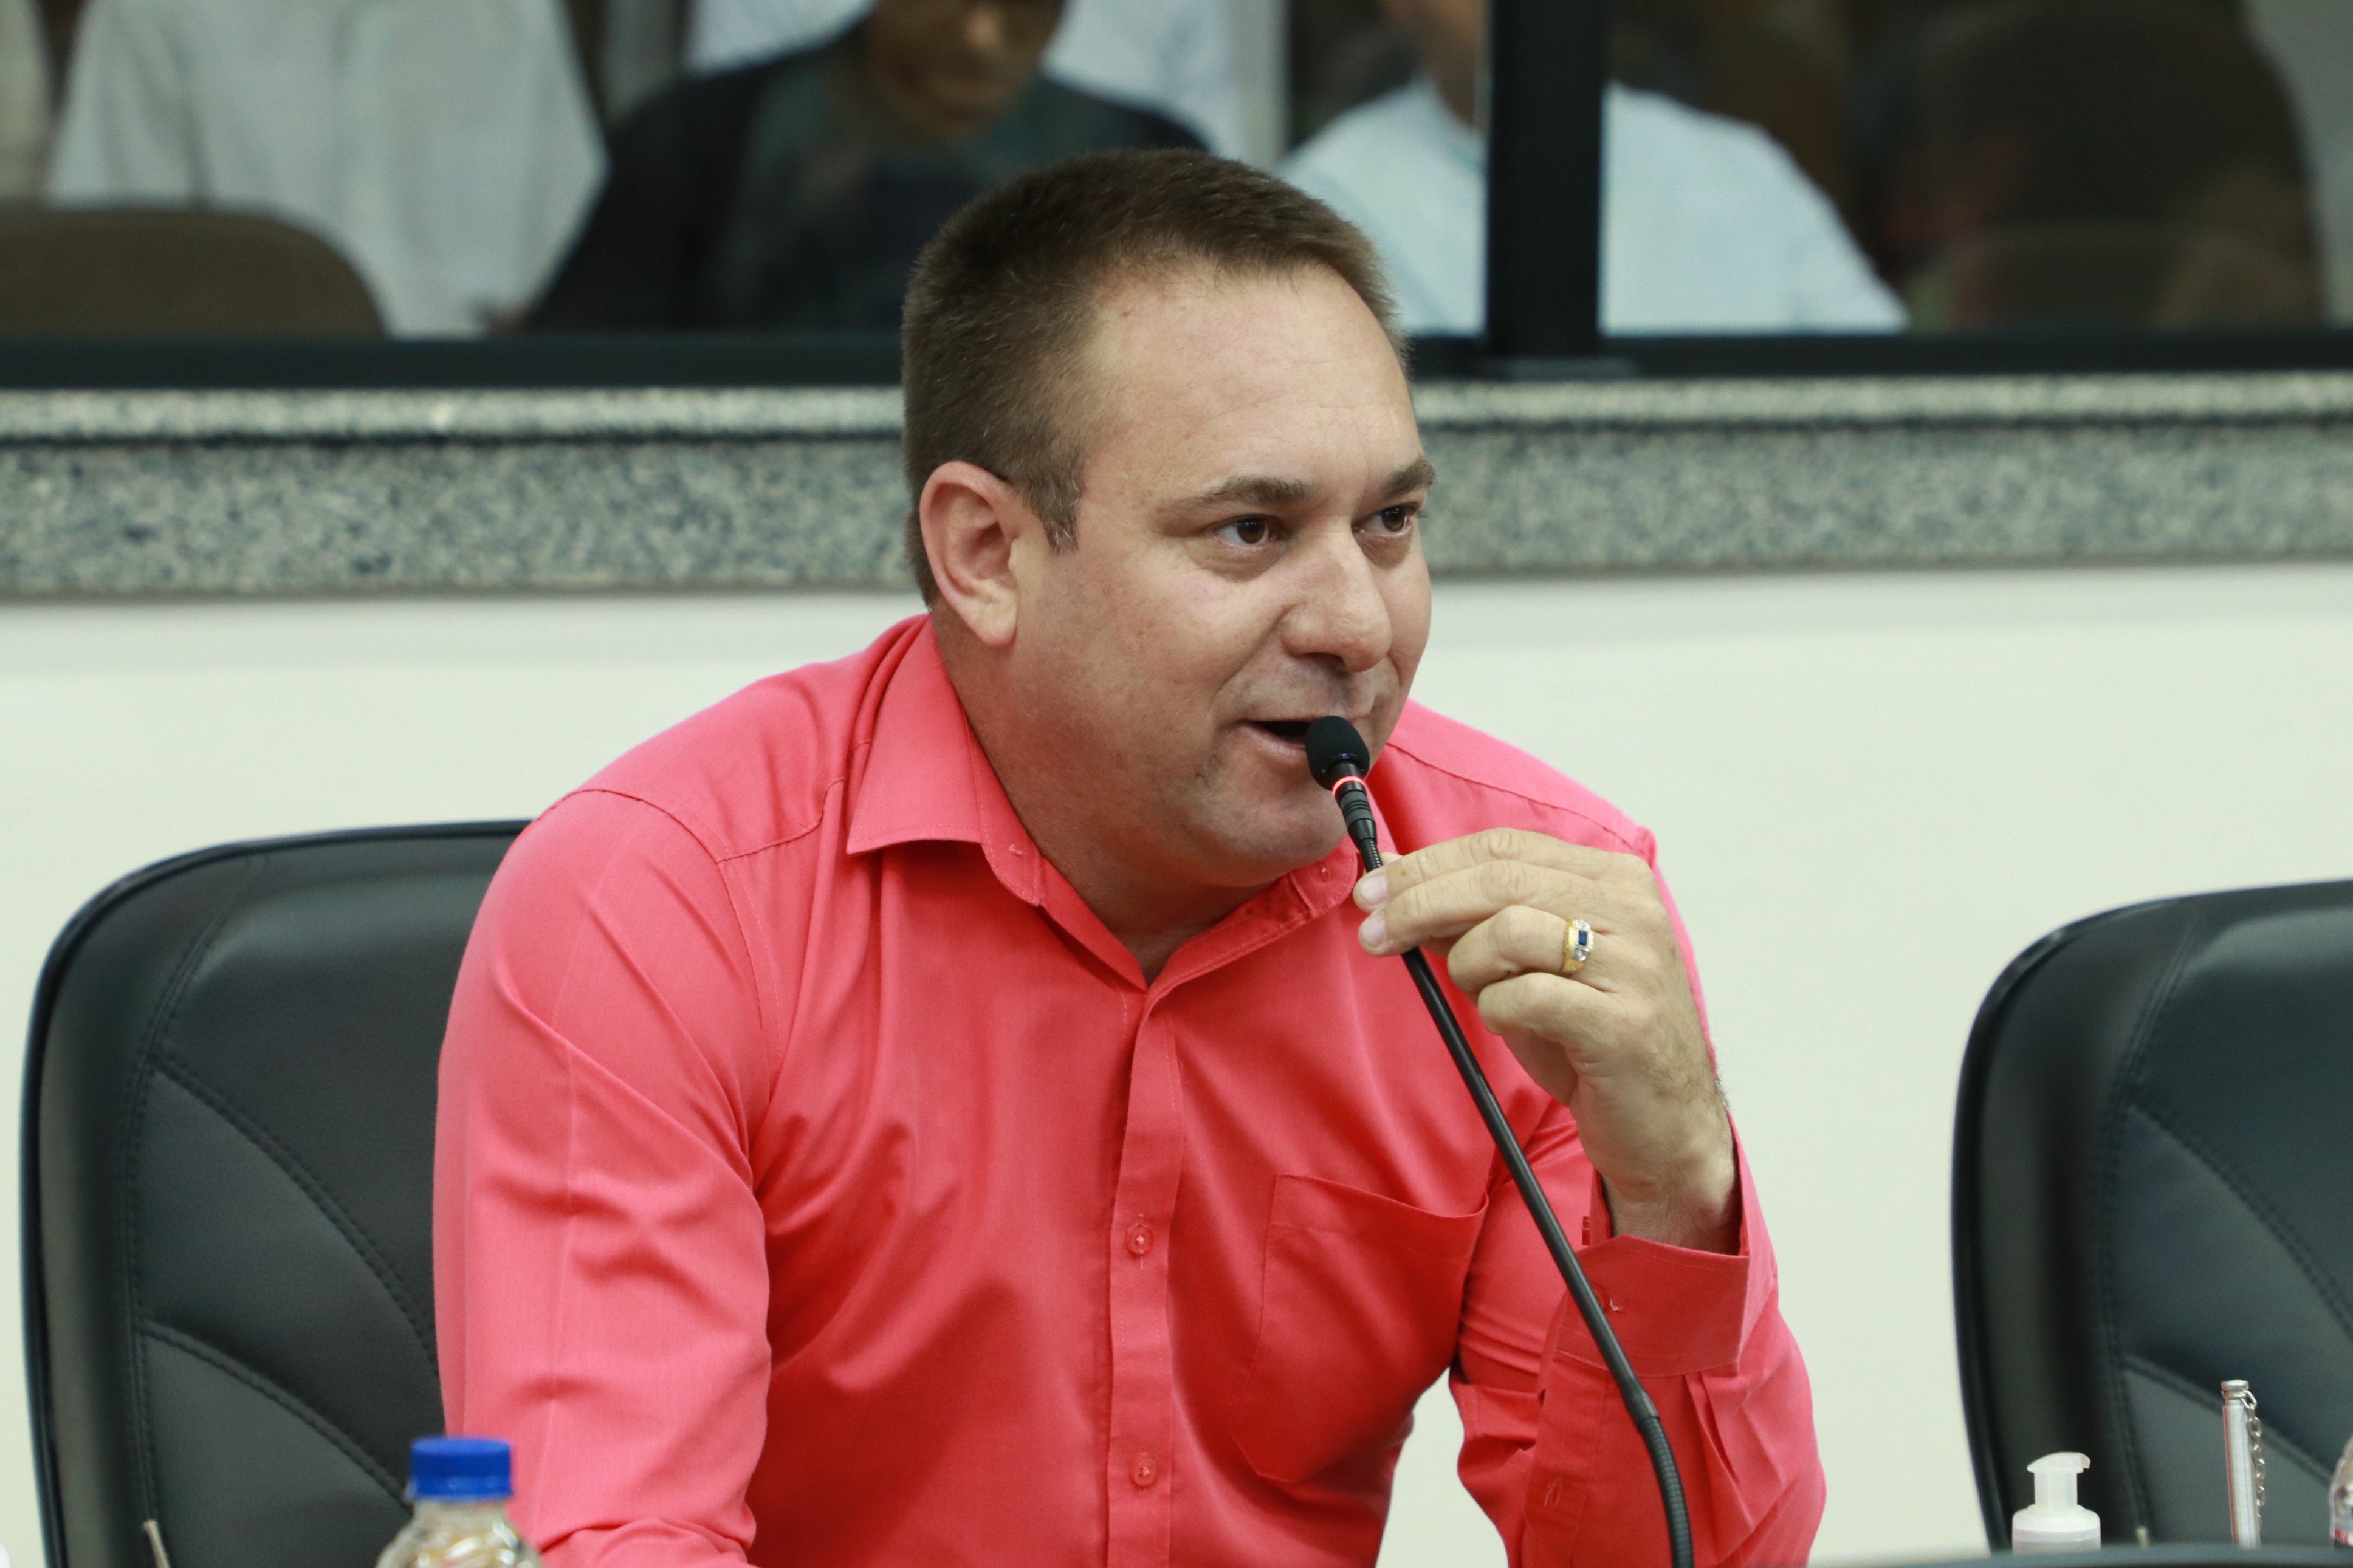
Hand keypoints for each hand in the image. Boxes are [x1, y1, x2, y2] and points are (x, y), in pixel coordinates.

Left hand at [1355, 828, 1737, 1252]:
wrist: (1663, 1124)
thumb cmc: (1588, 1040)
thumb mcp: (1525, 967)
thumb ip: (1467, 918)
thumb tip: (1390, 874)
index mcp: (1612, 880)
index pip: (1503, 847)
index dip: (1428, 863)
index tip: (1373, 889)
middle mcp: (1631, 910)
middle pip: (1499, 879)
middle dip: (1419, 902)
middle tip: (1374, 932)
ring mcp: (1633, 965)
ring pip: (1507, 931)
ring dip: (1466, 965)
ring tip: (1477, 995)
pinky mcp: (1623, 1023)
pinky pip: (1524, 997)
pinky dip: (1496, 1010)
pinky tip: (1511, 1023)